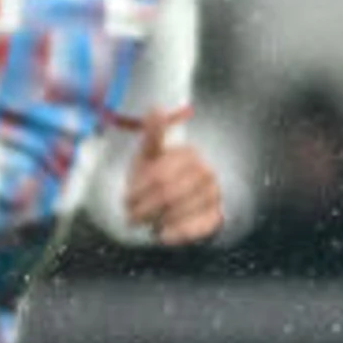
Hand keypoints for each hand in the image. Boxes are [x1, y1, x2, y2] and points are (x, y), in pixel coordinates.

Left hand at [122, 109, 221, 244]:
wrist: (186, 200)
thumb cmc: (159, 175)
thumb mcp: (151, 155)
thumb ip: (153, 134)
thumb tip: (155, 108)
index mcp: (188, 154)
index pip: (158, 176)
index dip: (138, 191)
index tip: (125, 200)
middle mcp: (205, 172)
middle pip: (167, 195)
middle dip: (144, 208)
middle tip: (130, 217)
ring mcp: (213, 195)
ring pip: (178, 213)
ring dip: (156, 221)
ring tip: (146, 223)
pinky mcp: (216, 217)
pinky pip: (193, 229)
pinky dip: (174, 234)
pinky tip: (162, 234)